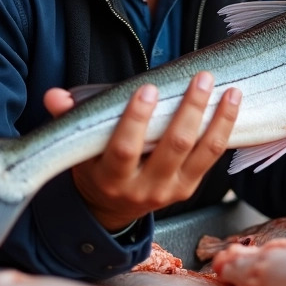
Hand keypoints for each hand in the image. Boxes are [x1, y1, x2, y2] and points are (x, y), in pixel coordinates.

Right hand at [61, 72, 240, 232]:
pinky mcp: (187, 189)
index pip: (124, 150)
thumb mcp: (78, 147)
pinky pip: (211, 159)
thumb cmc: (95, 163)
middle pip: (171, 149)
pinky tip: (232, 105)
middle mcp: (141, 189)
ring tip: (229, 89)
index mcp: (109, 178)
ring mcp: (168, 191)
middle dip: (188, 111)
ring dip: (216, 120)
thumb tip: (53, 96)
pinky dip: (224, 130)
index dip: (135, 120)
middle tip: (200, 78)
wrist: (109, 208)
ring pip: (198, 154)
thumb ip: (69, 119)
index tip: (147, 88)